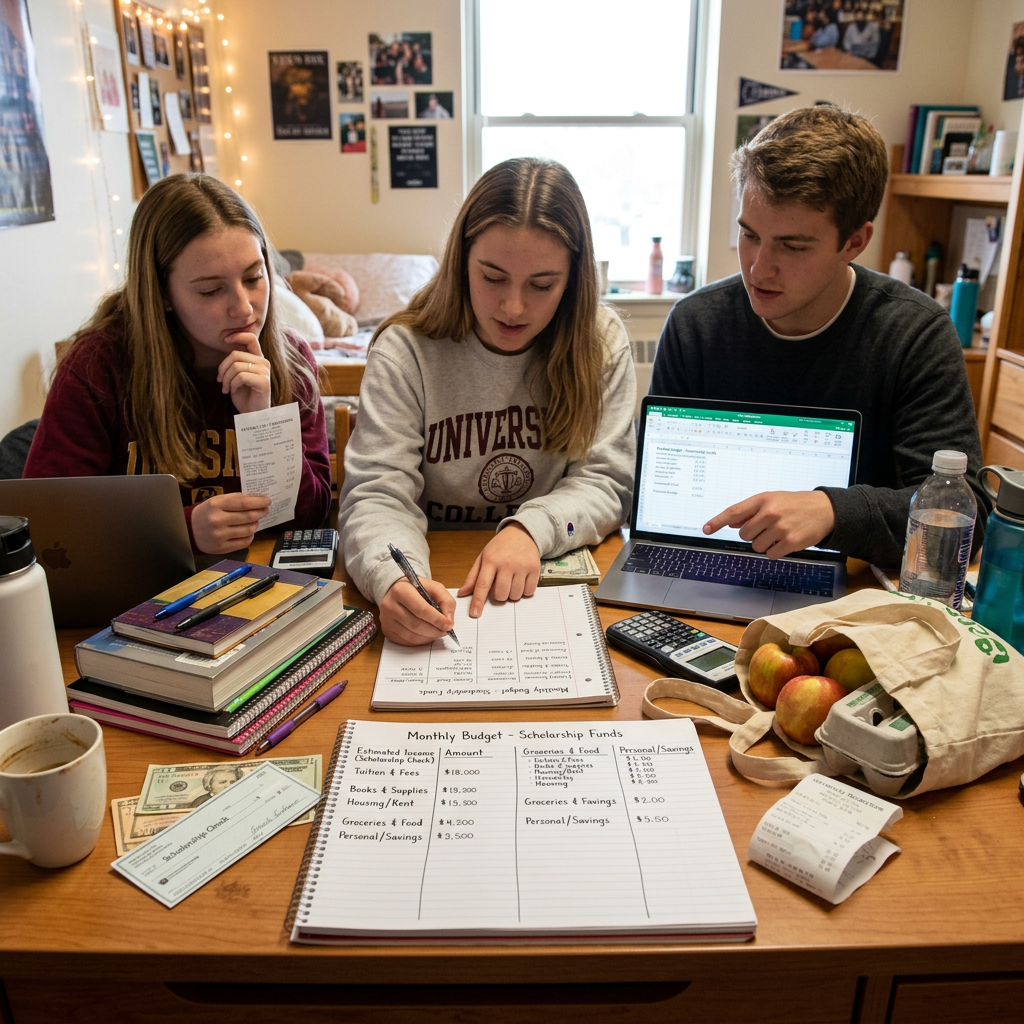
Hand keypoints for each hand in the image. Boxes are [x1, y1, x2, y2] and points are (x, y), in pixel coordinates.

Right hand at [191, 492, 270, 553]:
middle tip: (265, 510)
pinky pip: (244, 542)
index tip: (267, 500)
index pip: (244, 503)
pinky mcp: (221, 547)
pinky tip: (248, 531)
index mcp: (216, 505)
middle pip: (248, 517)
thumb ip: (235, 499)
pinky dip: (250, 536)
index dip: (259, 502)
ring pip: (248, 530)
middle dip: (261, 512)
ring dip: (256, 524)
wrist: (189, 530)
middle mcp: (217, 520)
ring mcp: (220, 535)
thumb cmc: (207, 513)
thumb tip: (257, 499)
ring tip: (255, 521)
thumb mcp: (217, 501)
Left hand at [217, 332, 270, 413]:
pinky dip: (232, 384)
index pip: (251, 338)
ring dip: (226, 379)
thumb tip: (226, 343)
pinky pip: (241, 376)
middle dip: (223, 368)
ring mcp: (265, 372)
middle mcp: (263, 363)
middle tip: (219, 380)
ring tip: (225, 388)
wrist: (252, 415)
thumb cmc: (244, 395)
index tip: (224, 340)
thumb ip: (235, 361)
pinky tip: (232, 391)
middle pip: (236, 354)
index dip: (237, 335)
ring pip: (236, 366)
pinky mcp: (264, 382)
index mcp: (258, 359)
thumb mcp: (236, 375)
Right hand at [380, 577, 455, 646]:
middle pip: (415, 625)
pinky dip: (420, 641)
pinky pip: (406, 641)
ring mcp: (386, 619)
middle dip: (434, 630)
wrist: (398, 591)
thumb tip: (449, 620)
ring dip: (428, 637)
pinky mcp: (387, 630)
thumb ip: (446, 601)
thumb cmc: (417, 589)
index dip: (437, 619)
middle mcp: (389, 605)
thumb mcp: (434, 587)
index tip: (449, 625)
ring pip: (411, 636)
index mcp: (401, 590)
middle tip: (445, 631)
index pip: (420, 609)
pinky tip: (427, 635)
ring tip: (438, 632)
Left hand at [458, 522, 540, 617]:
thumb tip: (462, 593)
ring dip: (512, 594)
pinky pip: (529, 592)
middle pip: (501, 594)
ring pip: (515, 595)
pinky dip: (524, 591)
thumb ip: (473, 577)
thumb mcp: (483, 557)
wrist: (523, 533)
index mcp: (491, 560)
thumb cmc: (500, 547)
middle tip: (500, 584)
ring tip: (511, 581)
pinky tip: (521, 580)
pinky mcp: (535, 569)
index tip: (475, 614)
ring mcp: (522, 566)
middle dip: (499, 595)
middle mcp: (507, 564)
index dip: (478, 601)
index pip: (482, 585)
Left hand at [702, 490, 834, 558]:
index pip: (734, 512)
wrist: (825, 509)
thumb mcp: (772, 500)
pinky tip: (786, 541)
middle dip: (753, 534)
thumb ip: (750, 511)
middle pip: (744, 534)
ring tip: (779, 532)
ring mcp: (780, 528)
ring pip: (756, 546)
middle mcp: (770, 512)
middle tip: (768, 527)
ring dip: (765, 543)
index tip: (706, 529)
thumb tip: (731, 522)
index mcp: (762, 500)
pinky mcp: (791, 542)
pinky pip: (770, 554)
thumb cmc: (795, 504)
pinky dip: (775, 551)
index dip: (717, 521)